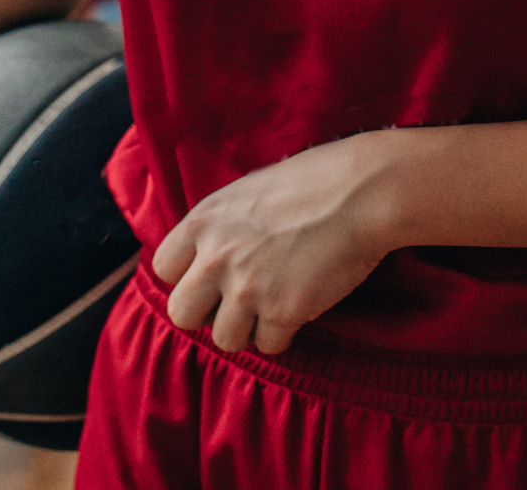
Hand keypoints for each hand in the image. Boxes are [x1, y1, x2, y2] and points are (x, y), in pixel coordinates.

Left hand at [151, 134, 400, 356]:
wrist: (363, 191)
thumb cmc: (314, 181)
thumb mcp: (250, 190)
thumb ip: (221, 226)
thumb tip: (206, 258)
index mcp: (205, 219)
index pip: (163, 268)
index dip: (187, 277)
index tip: (212, 276)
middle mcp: (217, 256)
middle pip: (181, 314)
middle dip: (208, 313)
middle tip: (238, 300)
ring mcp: (248, 287)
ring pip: (224, 339)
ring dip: (249, 328)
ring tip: (274, 301)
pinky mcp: (282, 311)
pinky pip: (269, 345)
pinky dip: (285, 331)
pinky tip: (302, 302)